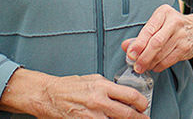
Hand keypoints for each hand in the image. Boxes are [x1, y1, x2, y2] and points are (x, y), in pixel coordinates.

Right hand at [0, 68, 147, 118]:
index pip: (130, 95)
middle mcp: (99, 101)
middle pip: (127, 114)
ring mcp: (92, 115)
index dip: (141, 103)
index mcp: (102, 86)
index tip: (143, 105)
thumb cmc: (69, 86)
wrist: (48, 95)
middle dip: (139, 118)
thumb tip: (122, 93)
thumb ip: (108, 86)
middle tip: (143, 118)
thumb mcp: (92, 79)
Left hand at [121, 4, 192, 72]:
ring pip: (163, 53)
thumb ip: (142, 36)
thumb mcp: (158, 24)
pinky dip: (160, 66)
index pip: (149, 30)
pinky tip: (154, 67)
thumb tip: (125, 46)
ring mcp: (182, 35)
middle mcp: (174, 22)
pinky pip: (170, 60)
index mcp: (164, 13)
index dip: (138, 44)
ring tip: (143, 67)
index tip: (130, 54)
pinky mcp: (186, 47)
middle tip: (136, 66)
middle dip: (144, 56)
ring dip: (150, 63)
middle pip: (156, 43)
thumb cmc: (173, 26)